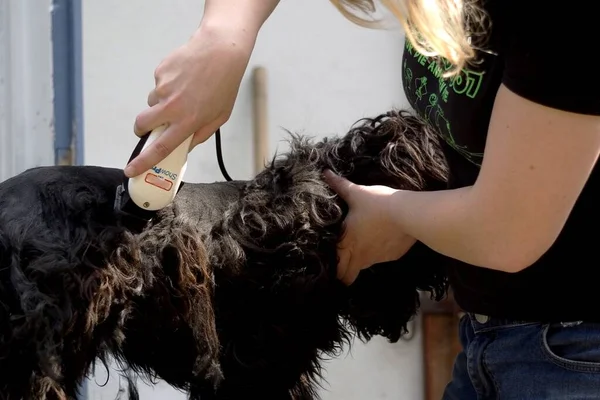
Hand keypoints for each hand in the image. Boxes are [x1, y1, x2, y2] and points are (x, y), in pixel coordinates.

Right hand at [124, 24, 255, 176]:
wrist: (220, 50)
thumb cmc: (224, 84)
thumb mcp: (219, 116)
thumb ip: (201, 134)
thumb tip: (186, 147)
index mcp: (188, 122)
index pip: (160, 148)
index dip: (143, 162)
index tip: (130, 170)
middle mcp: (172, 107)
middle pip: (143, 125)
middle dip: (141, 130)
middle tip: (148, 128)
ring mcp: (164, 89)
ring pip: (152, 103)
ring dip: (161, 103)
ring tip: (183, 92)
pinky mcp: (160, 73)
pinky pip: (159, 85)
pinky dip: (167, 86)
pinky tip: (184, 78)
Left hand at [323, 170, 416, 284]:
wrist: (409, 213)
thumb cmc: (378, 204)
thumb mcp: (357, 193)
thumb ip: (340, 186)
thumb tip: (325, 173)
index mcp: (347, 245)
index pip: (336, 271)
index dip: (332, 271)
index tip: (330, 267)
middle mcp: (361, 257)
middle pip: (348, 277)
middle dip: (344, 274)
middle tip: (343, 264)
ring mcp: (378, 259)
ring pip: (365, 266)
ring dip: (362, 260)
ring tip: (363, 246)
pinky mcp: (393, 256)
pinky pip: (383, 257)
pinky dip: (380, 251)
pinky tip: (383, 238)